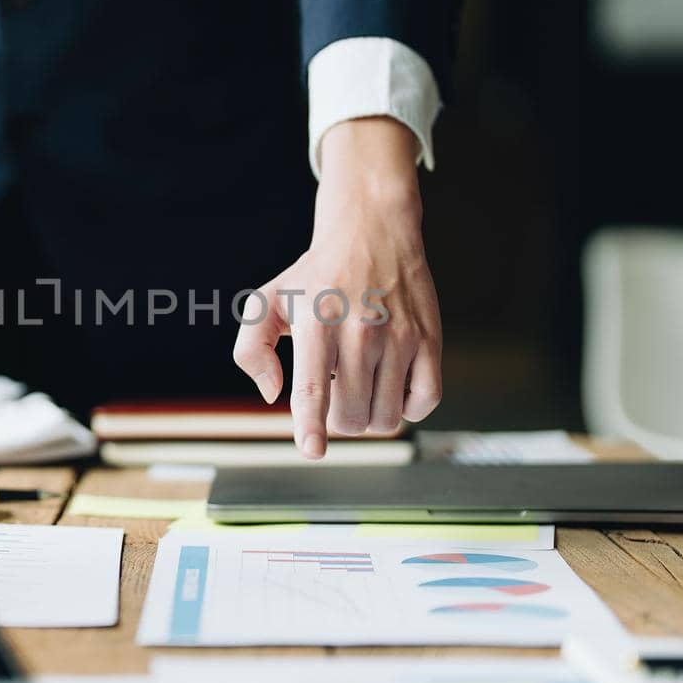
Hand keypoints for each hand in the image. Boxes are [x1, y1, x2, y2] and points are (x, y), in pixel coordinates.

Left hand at [232, 117, 441, 458]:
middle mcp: (360, 331)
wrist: (371, 232)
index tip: (312, 450)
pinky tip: (391, 385)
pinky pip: (424, 401)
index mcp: (317, 323)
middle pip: (351, 416)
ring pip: (387, 417)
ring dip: (370, 416)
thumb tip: (272, 394)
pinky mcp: (430, 340)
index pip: (313, 387)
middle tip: (334, 390)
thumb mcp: (267, 302)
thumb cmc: (314, 275)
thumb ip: (251, 349)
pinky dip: (407, 408)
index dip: (311, 426)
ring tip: (360, 384)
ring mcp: (400, 337)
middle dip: (337, 419)